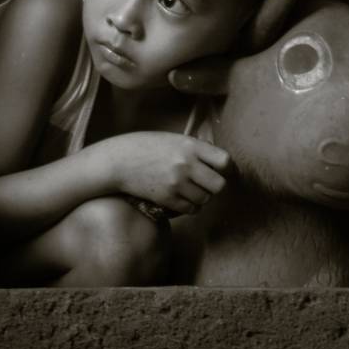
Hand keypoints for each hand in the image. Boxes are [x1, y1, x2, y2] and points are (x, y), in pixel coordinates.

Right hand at [97, 131, 228, 215]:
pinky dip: (190, 206)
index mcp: (190, 146)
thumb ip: (196, 148)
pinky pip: (191, 209)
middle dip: (216, 186)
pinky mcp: (167, 198)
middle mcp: (186, 164)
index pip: (225, 161)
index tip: (225, 171)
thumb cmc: (147, 147)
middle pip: (219, 185)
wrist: (119, 161)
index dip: (229, 169)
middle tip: (208, 183)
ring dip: (202, 197)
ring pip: (205, 199)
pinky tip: (182, 197)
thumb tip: (221, 161)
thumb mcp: (174, 139)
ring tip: (191, 189)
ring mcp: (176, 183)